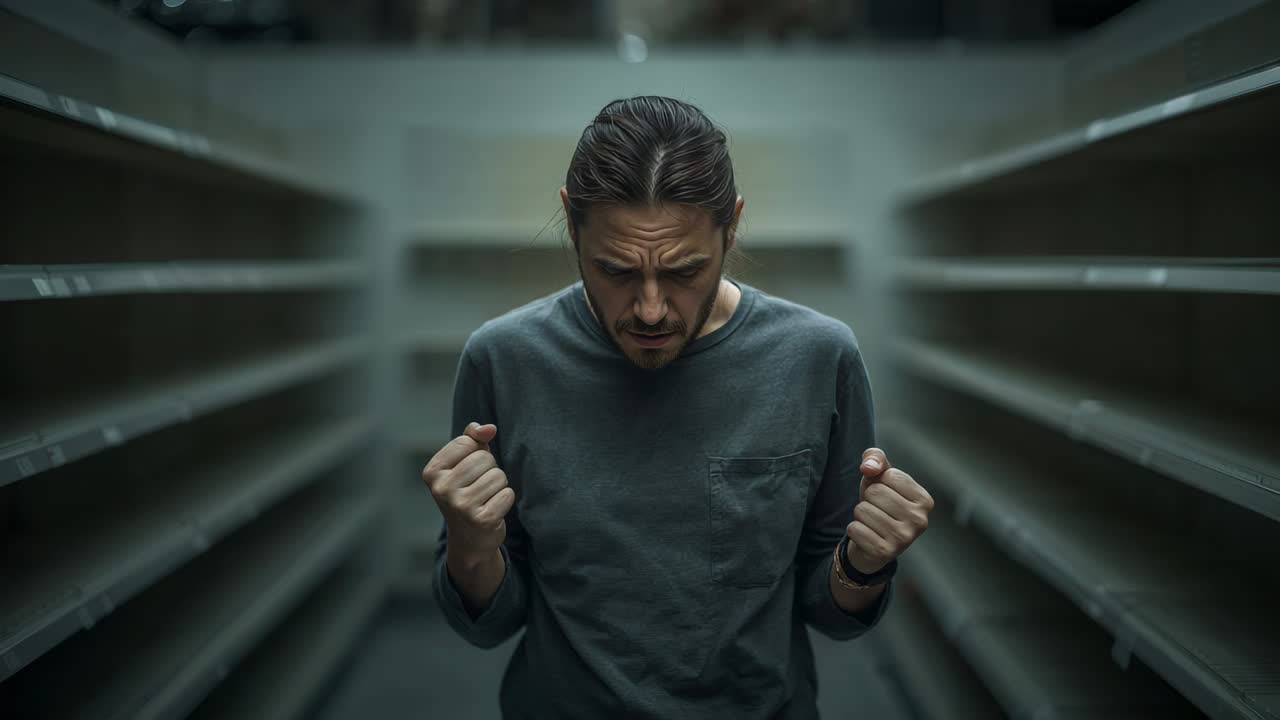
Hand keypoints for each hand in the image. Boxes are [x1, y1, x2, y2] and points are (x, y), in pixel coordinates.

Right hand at [422, 422, 515, 562]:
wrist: (470, 538)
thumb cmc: (468, 490)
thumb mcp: (463, 462)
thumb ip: (473, 438)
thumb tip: (489, 428)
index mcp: (432, 472)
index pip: (467, 442)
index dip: (476, 452)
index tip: (467, 472)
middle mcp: (441, 489)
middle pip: (484, 458)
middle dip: (488, 470)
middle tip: (478, 488)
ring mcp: (460, 506)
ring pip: (498, 475)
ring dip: (498, 486)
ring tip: (485, 499)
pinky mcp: (482, 519)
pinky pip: (507, 494)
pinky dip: (505, 500)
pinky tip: (492, 511)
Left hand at [846, 447, 932, 574]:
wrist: (871, 543)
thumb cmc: (878, 504)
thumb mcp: (878, 477)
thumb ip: (875, 458)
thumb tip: (868, 467)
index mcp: (924, 501)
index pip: (889, 475)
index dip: (878, 481)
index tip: (885, 495)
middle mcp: (920, 521)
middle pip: (875, 492)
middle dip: (868, 499)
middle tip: (877, 511)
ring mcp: (904, 539)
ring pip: (862, 510)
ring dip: (860, 515)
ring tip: (872, 523)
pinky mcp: (884, 552)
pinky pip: (854, 528)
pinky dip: (854, 529)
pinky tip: (866, 536)